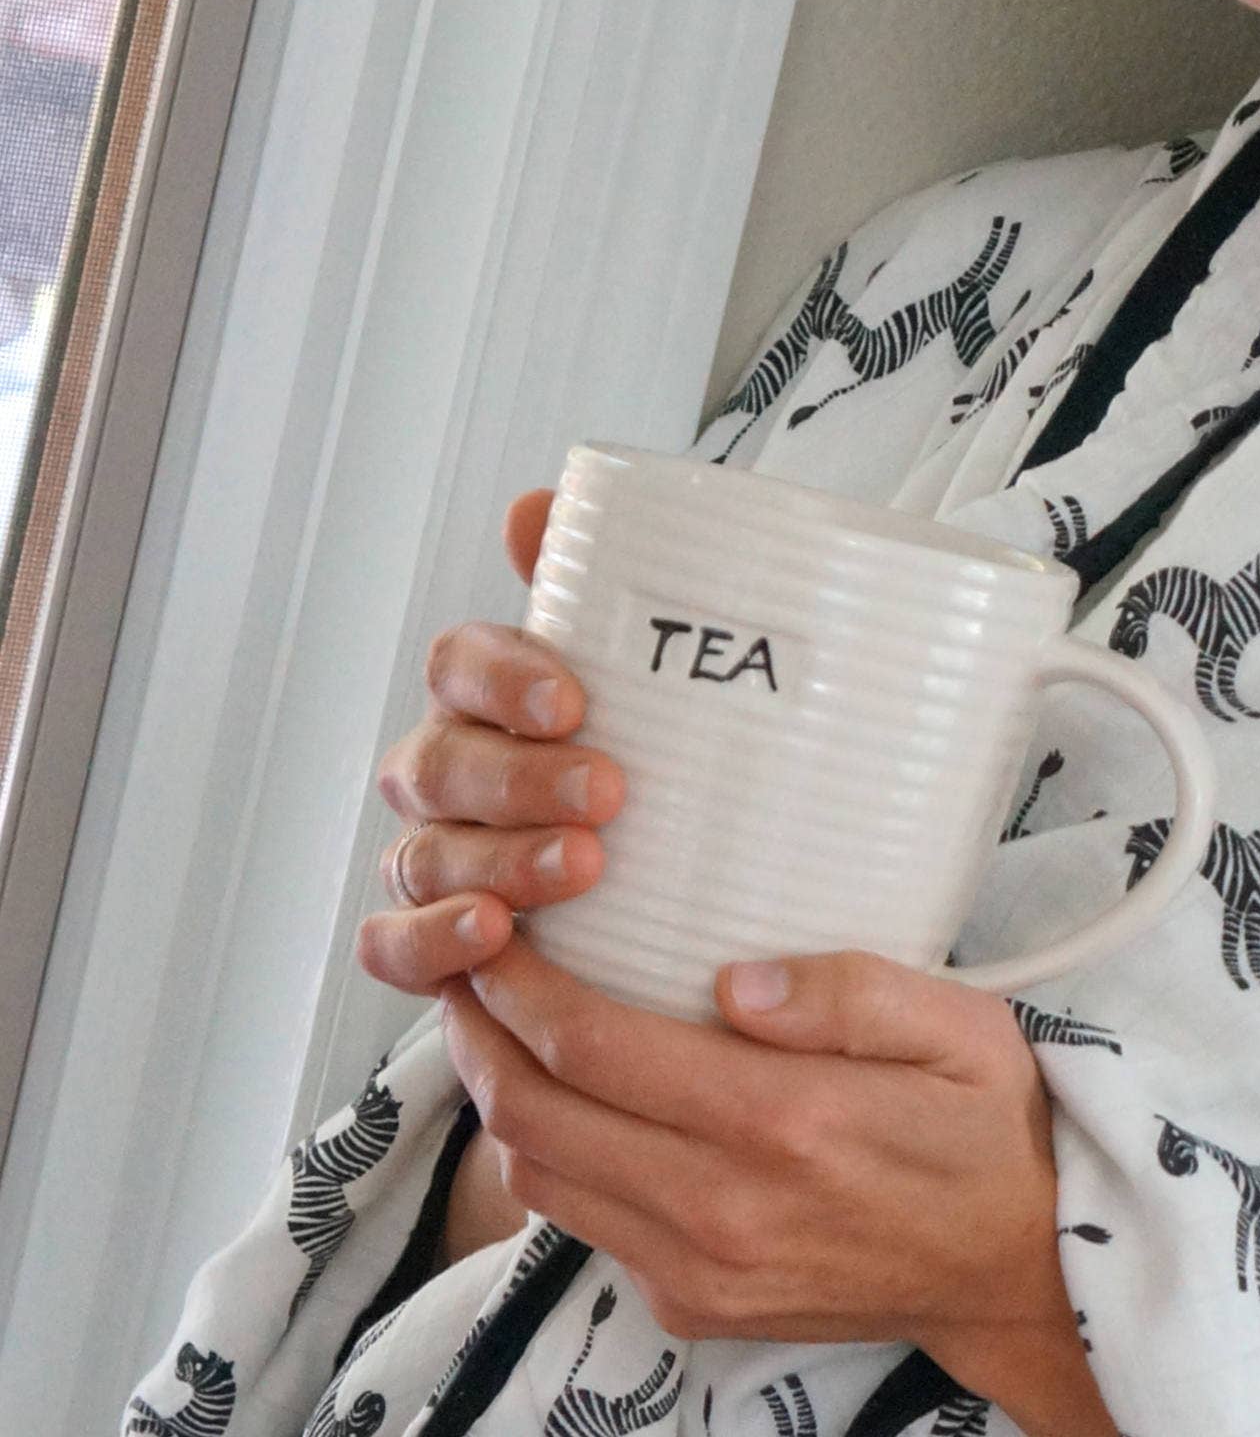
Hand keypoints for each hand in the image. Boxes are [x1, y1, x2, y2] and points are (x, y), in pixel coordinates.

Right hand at [356, 488, 626, 995]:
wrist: (681, 883)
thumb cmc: (657, 755)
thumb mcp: (652, 674)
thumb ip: (604, 588)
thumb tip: (536, 503)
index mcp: (486, 694)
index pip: (460, 662)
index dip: (503, 677)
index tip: (575, 701)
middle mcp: (444, 768)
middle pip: (438, 763)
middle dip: (516, 778)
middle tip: (606, 792)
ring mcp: (429, 853)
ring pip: (423, 852)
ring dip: (499, 860)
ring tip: (583, 869)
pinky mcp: (425, 939)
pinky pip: (391, 944)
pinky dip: (432, 940)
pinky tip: (494, 935)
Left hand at [442, 940, 1114, 1434]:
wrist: (1018, 1267)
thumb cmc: (988, 1127)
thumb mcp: (959, 1028)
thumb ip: (848, 993)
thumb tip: (736, 976)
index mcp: (784, 1123)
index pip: (597, 1050)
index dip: (522, 987)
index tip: (497, 933)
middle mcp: (723, 1209)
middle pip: (539, 1120)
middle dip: (480, 1037)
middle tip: (466, 969)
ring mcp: (700, 1270)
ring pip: (543, 1181)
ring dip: (500, 1100)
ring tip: (496, 1026)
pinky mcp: (693, 1304)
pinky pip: (584, 1225)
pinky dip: (551, 1157)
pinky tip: (567, 1100)